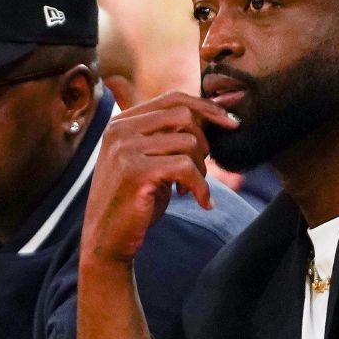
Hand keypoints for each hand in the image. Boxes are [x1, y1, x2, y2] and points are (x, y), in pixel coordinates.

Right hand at [82, 92, 236, 264]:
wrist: (106, 239)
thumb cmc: (135, 200)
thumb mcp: (150, 160)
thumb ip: (171, 136)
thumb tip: (218, 112)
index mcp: (122, 122)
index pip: (173, 99)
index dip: (207, 107)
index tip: (232, 122)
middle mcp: (120, 130)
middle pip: (184, 115)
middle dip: (204, 143)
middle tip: (201, 169)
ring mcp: (125, 149)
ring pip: (188, 143)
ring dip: (201, 169)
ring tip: (191, 188)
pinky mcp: (136, 172)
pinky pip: (186, 168)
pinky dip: (201, 187)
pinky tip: (201, 202)